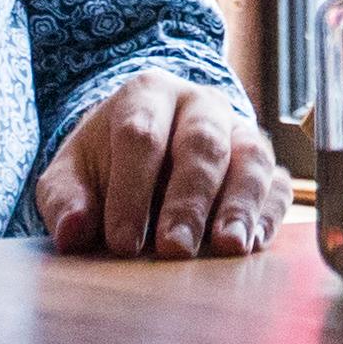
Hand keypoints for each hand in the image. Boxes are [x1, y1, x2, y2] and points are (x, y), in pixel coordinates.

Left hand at [29, 71, 291, 259]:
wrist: (146, 150)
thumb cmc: (106, 165)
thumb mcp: (71, 175)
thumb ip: (64, 201)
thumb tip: (73, 232)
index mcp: (147, 94)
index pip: (141, 136)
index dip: (131, 190)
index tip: (121, 242)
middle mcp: (200, 105)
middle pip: (202, 143)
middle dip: (188, 199)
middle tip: (174, 248)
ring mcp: (239, 131)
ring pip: (250, 158)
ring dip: (240, 204)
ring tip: (227, 247)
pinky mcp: (267, 164)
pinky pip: (278, 184)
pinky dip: (270, 214)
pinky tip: (252, 244)